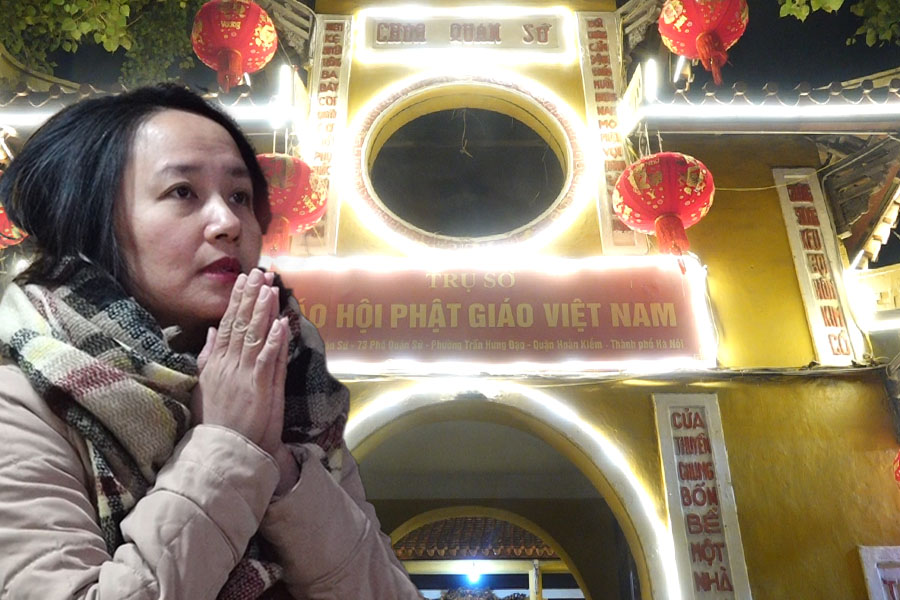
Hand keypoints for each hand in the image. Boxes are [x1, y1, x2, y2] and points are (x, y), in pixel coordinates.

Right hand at [191, 269, 286, 450]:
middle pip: (240, 325)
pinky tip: (280, 324)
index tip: (245, 280)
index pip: (227, 324)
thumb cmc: (218, 421)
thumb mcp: (206, 385)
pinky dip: (274, 341)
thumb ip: (209, 357)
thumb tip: (211, 332)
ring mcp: (242, 376)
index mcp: (216, 363)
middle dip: (250, 297)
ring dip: (263, 312)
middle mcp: (227, 365)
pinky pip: (267, 360)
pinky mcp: (258, 388)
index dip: (237, 301)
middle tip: (259, 273)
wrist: (225, 450)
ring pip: (254, 337)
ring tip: (270, 289)